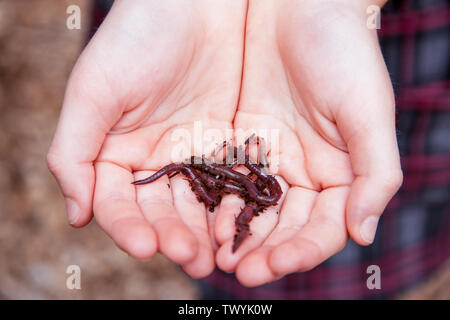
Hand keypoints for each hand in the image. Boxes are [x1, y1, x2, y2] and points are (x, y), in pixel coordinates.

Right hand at [47, 0, 246, 277]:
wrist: (194, 3)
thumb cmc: (135, 39)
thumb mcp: (94, 91)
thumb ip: (74, 152)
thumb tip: (76, 215)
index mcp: (115, 153)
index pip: (118, 203)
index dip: (128, 227)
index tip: (146, 247)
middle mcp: (152, 160)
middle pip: (160, 211)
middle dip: (173, 236)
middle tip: (191, 259)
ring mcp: (190, 155)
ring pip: (195, 204)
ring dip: (203, 231)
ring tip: (215, 255)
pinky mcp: (223, 145)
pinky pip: (227, 181)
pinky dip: (231, 205)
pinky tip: (239, 225)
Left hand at [213, 0, 401, 285]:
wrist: (298, 5)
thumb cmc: (342, 50)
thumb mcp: (367, 109)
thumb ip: (375, 173)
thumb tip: (364, 234)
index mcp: (340, 173)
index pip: (322, 228)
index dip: (302, 251)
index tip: (274, 265)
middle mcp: (303, 173)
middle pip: (283, 227)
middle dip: (263, 251)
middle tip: (237, 272)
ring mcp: (269, 159)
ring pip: (251, 210)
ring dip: (234, 234)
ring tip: (213, 254)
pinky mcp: (239, 140)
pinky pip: (225, 179)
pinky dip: (214, 201)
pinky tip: (199, 218)